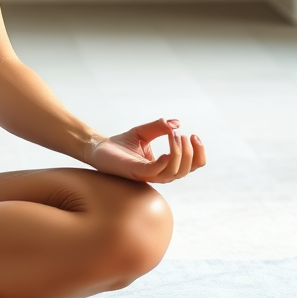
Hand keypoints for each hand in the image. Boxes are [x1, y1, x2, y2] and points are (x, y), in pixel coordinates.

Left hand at [85, 118, 205, 183]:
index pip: (191, 166)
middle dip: (190, 153)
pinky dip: (165, 161)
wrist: (98, 148)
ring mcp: (148, 174)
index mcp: (164, 166)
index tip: (194, 135)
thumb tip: (177, 123)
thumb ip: (159, 127)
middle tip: (184, 135)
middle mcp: (159, 173)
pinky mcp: (136, 172)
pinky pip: (156, 171)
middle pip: (186, 170)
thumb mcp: (144, 132)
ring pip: (174, 172)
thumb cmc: (121, 144)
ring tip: (175, 136)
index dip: (198, 153)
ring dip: (179, 153)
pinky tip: (166, 150)